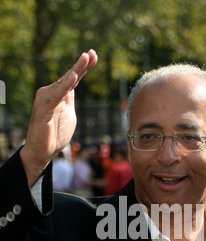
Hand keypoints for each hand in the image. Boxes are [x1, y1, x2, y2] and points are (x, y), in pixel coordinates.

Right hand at [20, 49, 97, 186]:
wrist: (42, 152)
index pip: (73, 79)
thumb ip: (69, 99)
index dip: (83, 67)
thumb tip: (74, 85)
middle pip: (69, 77)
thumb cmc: (55, 135)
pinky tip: (73, 77)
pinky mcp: (43, 108)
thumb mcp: (69, 114)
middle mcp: (50, 93)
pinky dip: (65, 86)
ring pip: (63, 83)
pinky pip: (57, 95)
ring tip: (85, 58)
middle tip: (92, 53)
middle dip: (82, 65)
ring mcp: (46, 99)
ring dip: (75, 70)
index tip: (94, 55)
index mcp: (58, 95)